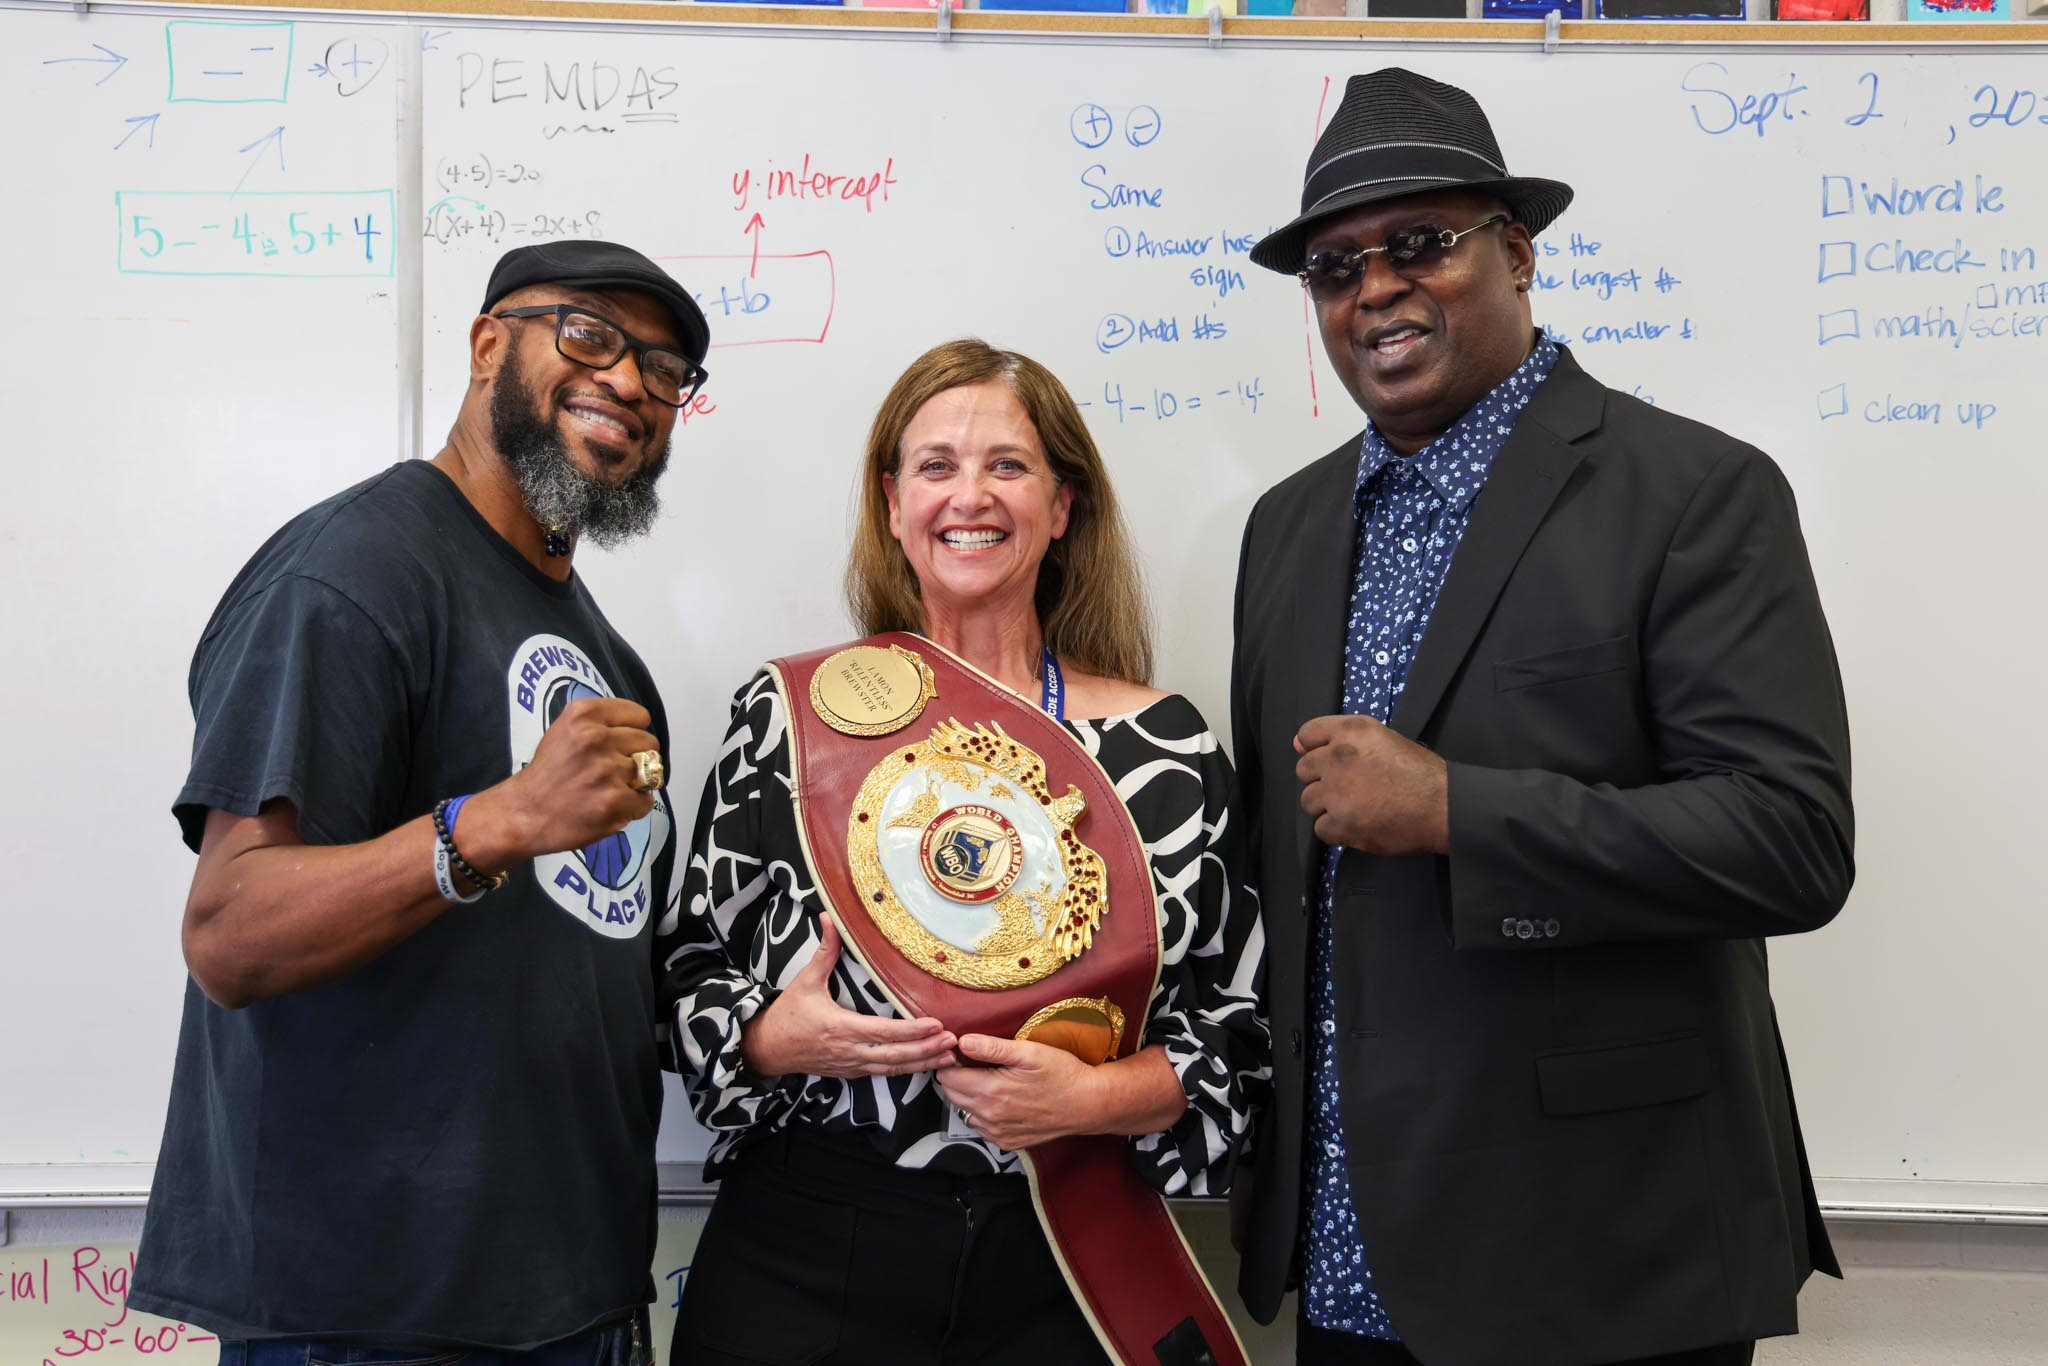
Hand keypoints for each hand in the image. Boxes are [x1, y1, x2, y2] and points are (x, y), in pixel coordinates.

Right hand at [463, 696, 659, 868]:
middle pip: (648, 743)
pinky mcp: (613, 800)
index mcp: (583, 714)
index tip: (620, 745)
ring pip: (650, 772)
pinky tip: (609, 807)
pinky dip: (634, 808)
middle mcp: (595, 737)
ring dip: (634, 785)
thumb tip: (639, 731)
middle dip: (636, 758)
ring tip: (607, 790)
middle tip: (611, 772)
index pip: (639, 716)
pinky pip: (646, 801)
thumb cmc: (546, 775)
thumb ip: (601, 724)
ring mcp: (606, 769)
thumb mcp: (566, 730)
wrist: (524, 813)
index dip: (633, 733)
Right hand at [740, 917, 956, 1079]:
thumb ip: (824, 951)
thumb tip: (829, 917)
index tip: (936, 1024)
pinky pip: (882, 1073)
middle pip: (894, 1056)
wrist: (766, 1049)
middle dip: (926, 1050)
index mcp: (840, 1027)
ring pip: (891, 1069)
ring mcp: (850, 1065)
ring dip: (922, 1064)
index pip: (884, 1032)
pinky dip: (905, 1070)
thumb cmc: (787, 1014)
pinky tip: (924, 1064)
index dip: (912, 1031)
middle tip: (953, 1041)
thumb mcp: (805, 980)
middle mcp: (848, 1051)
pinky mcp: (850, 1072)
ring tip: (947, 1057)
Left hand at [936, 1034, 1098, 1151]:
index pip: (947, 1077)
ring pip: (964, 1111)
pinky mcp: (1006, 1142)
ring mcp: (997, 1133)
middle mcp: (990, 1116)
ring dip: (969, 1096)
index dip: (952, 1062)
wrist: (1087, 1104)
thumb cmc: (1062, 1074)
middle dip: (956, 1078)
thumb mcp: (1030, 1052)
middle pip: (951, 1095)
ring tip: (991, 1081)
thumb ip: (993, 1048)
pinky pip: (981, 1127)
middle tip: (975, 1064)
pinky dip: (984, 1113)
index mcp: (991, 1090)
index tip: (962, 1054)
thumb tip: (963, 1042)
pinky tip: (1002, 1100)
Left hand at [1294, 714, 1449, 855]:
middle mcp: (1338, 757)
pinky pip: (1320, 829)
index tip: (1329, 761)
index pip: (1307, 734)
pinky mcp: (1342, 823)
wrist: (1444, 806)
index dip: (1315, 749)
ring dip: (1327, 806)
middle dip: (1322, 780)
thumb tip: (1297, 745)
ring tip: (1355, 807)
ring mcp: (1337, 792)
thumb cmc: (1420, 772)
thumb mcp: (1383, 739)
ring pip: (1308, 800)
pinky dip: (1336, 831)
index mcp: (1351, 731)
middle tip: (1349, 788)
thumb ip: (1340, 739)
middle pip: (1304, 770)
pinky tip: (1357, 824)